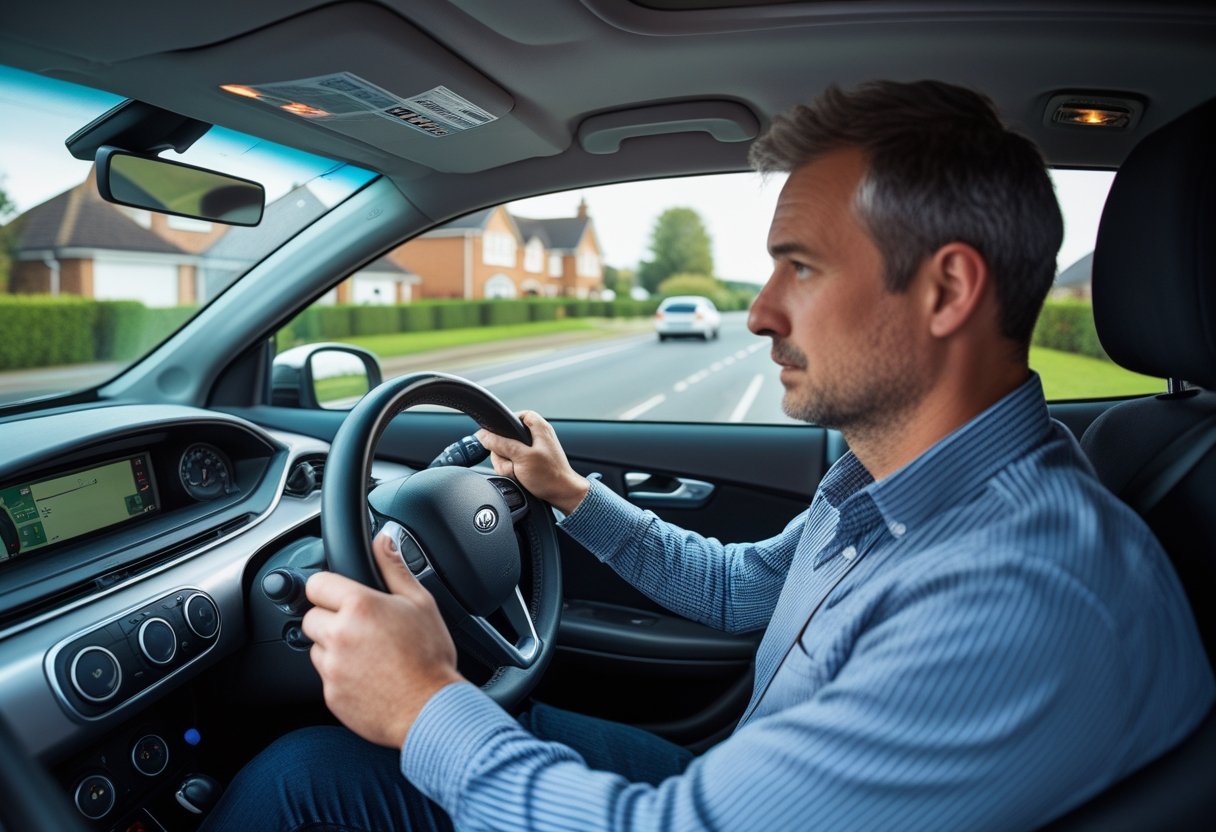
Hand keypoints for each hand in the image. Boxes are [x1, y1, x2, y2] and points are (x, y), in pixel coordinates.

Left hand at [302, 528, 463, 748]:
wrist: (431, 709)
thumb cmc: (430, 657)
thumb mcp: (420, 603)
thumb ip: (394, 568)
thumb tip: (383, 539)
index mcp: (359, 606)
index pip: (317, 583)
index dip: (329, 587)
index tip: (341, 594)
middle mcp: (339, 635)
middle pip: (311, 617)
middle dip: (331, 619)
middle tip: (362, 627)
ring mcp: (332, 668)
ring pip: (317, 648)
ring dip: (333, 648)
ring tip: (368, 654)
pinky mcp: (331, 695)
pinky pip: (326, 677)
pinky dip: (341, 675)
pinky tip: (369, 675)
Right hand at [476, 411, 589, 514]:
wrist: (561, 495)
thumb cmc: (550, 476)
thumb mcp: (522, 457)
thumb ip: (502, 444)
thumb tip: (483, 435)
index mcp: (539, 428)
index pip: (516, 415)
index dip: (504, 423)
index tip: (496, 436)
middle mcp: (535, 437)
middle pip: (505, 437)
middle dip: (503, 454)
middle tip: (513, 463)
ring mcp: (531, 451)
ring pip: (505, 453)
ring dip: (507, 465)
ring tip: (519, 472)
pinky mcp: (528, 463)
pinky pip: (511, 463)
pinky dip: (512, 471)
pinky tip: (519, 477)